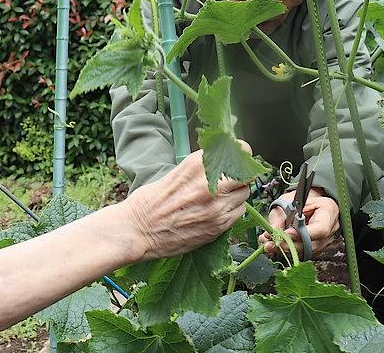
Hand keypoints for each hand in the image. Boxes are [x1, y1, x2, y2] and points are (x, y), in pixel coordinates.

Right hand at [124, 144, 251, 260]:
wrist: (137, 230)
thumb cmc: (150, 201)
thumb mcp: (175, 173)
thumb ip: (201, 168)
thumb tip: (223, 161)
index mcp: (197, 165)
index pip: (239, 152)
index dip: (242, 155)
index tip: (239, 157)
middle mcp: (211, 184)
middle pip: (246, 174)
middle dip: (241, 175)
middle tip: (232, 179)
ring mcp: (217, 207)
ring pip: (244, 194)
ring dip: (236, 194)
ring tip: (220, 198)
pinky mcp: (218, 226)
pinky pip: (238, 213)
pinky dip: (232, 211)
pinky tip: (217, 211)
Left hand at [258, 187, 339, 255]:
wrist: (308, 203)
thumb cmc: (300, 199)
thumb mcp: (288, 200)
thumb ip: (281, 215)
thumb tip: (273, 230)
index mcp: (329, 211)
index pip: (320, 229)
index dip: (302, 234)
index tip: (286, 233)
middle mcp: (331, 229)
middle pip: (312, 244)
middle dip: (290, 245)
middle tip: (271, 243)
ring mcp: (325, 241)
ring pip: (306, 251)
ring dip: (285, 250)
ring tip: (269, 245)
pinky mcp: (317, 248)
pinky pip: (303, 253)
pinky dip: (288, 251)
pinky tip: (274, 246)